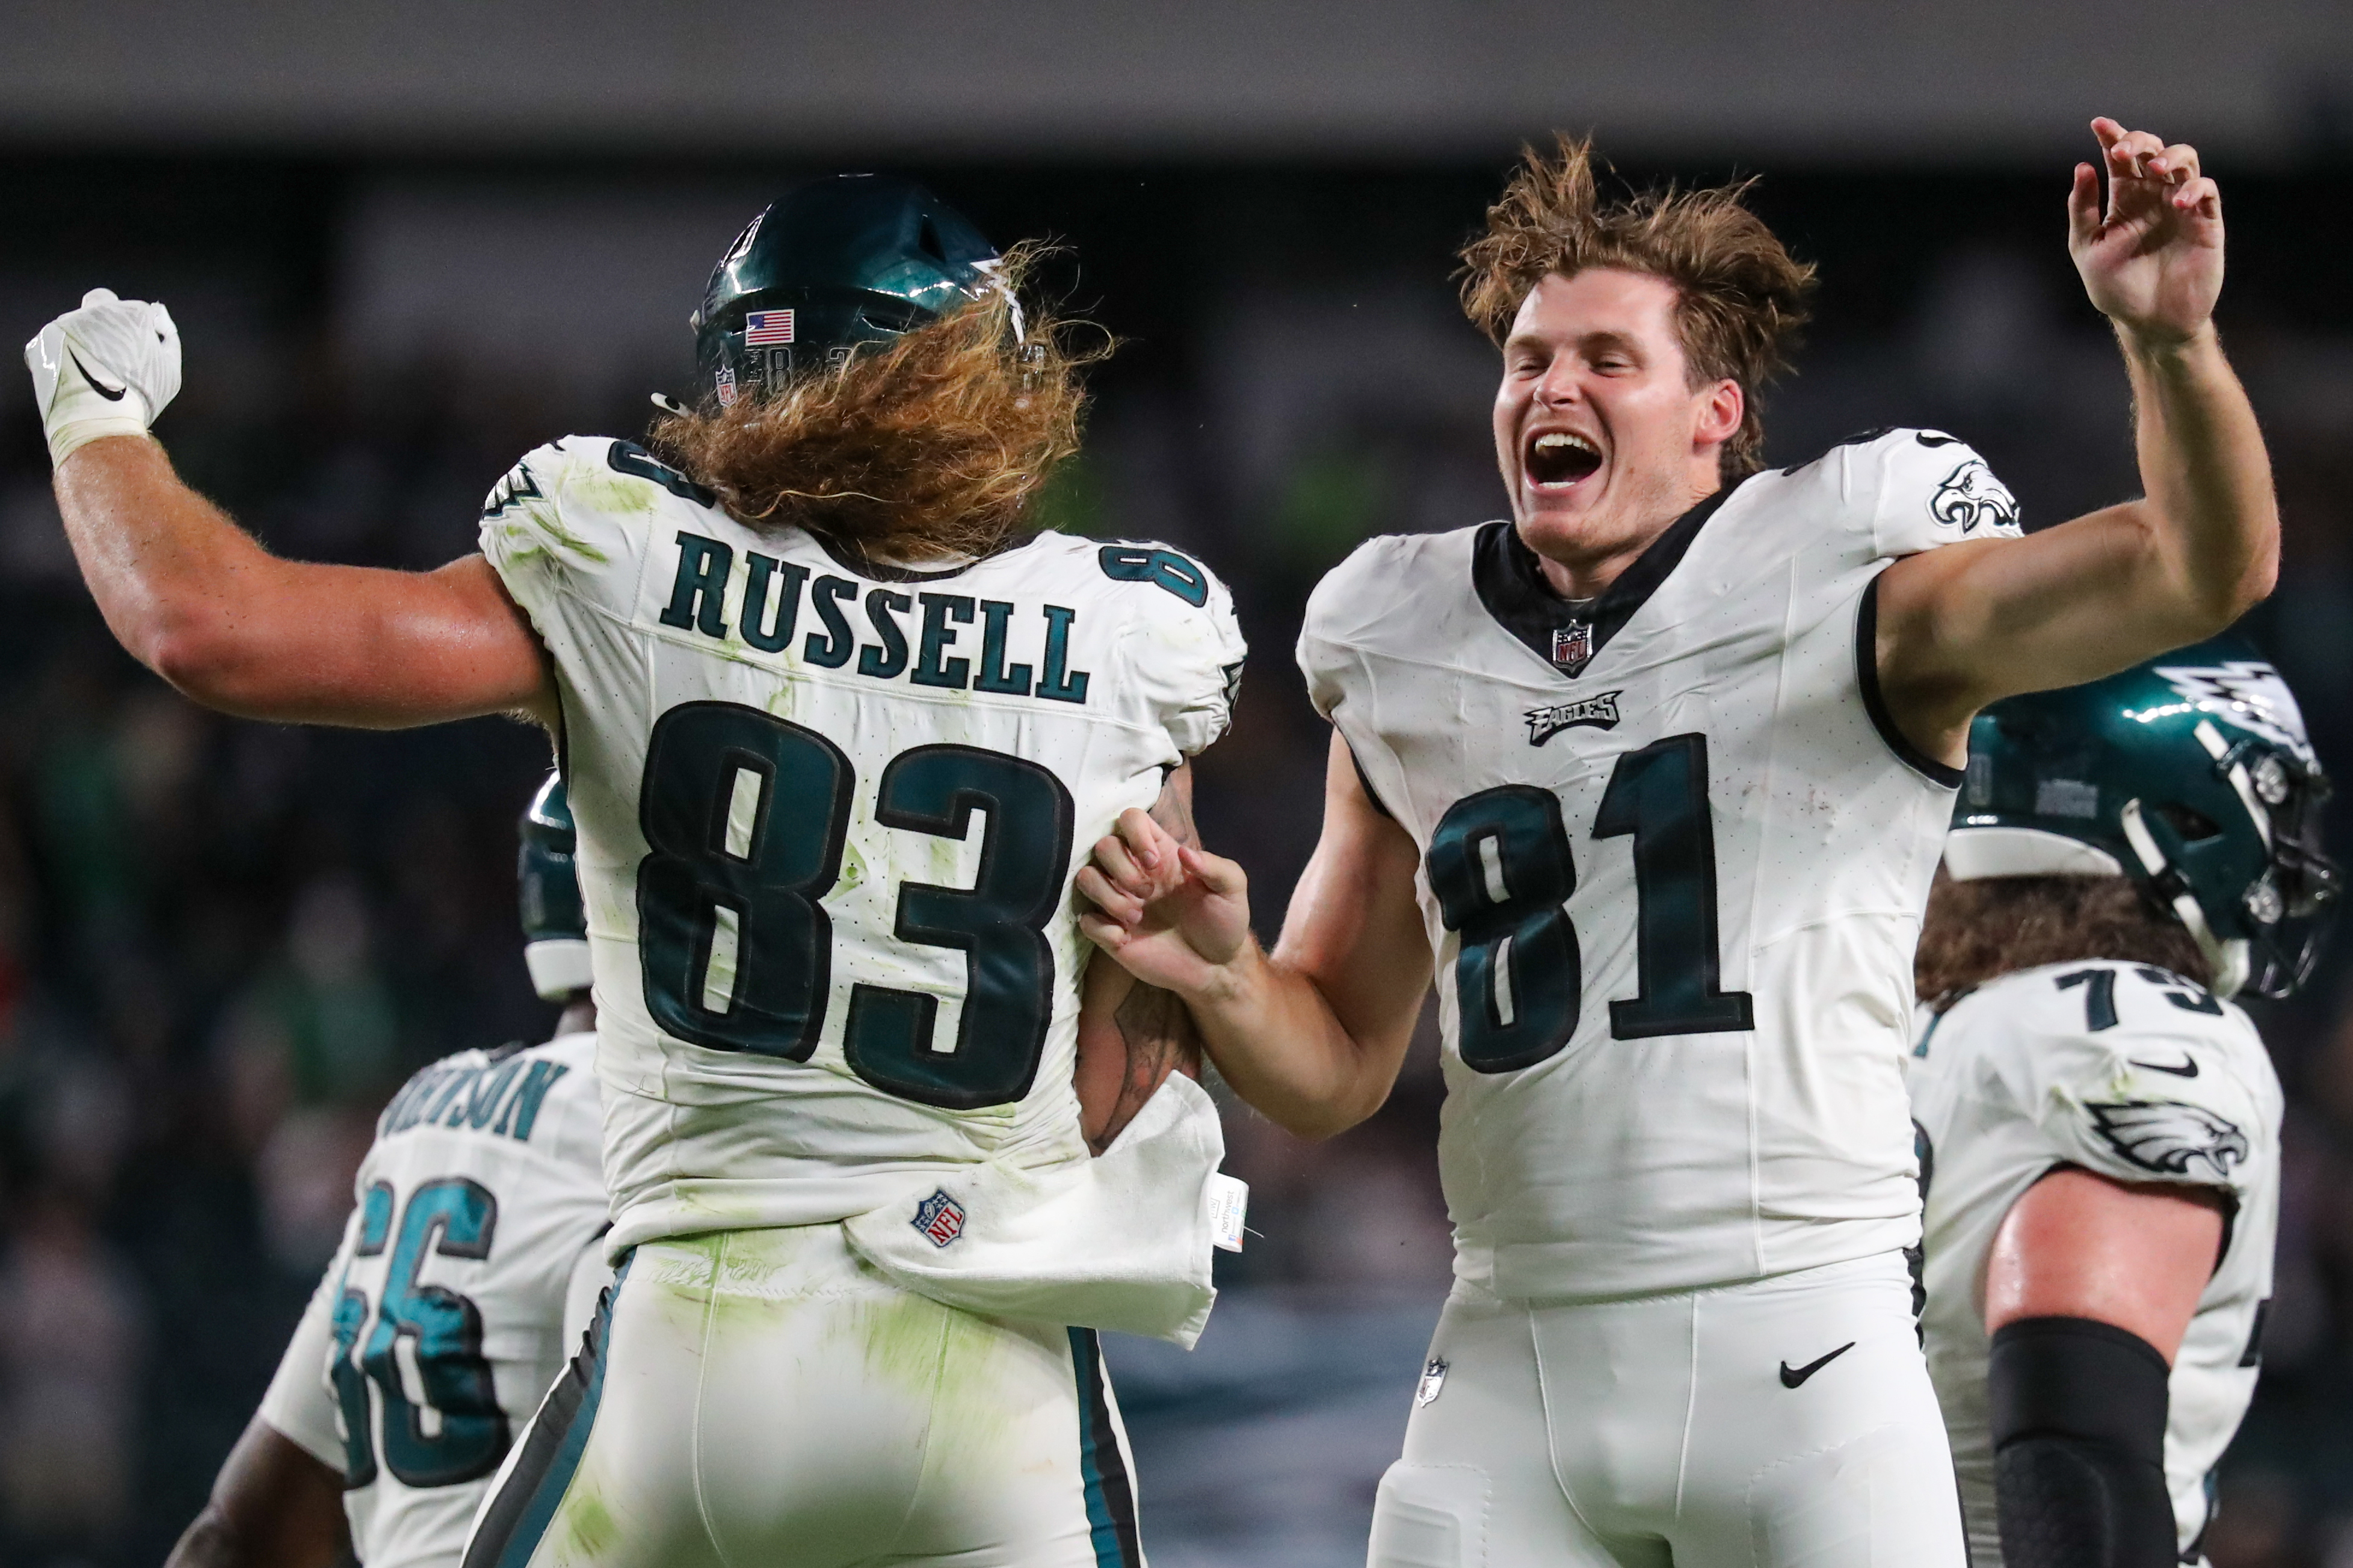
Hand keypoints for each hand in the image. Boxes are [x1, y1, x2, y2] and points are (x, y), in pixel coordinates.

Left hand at [24, 288, 182, 466]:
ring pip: (77, 324)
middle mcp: (96, 310)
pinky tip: (74, 376)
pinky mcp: (44, 339)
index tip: (139, 351)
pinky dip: (64, 353)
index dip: (140, 329)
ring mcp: (66, 323)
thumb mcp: (170, 368)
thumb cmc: (140, 395)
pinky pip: (57, 341)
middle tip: (112, 354)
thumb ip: (168, 336)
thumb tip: (157, 312)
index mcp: (131, 312)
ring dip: (84, 339)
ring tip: (91, 372)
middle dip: (106, 322)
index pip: (136, 309)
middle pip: (101, 304)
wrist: (96, 418)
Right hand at [1076, 807, 1253, 997]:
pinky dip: (1101, 928)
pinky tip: (1125, 939)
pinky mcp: (1110, 933)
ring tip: (1137, 917)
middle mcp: (1134, 872)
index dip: (1135, 833)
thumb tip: (1184, 852)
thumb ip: (1215, 866)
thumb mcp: (1233, 889)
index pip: (1130, 819)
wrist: (1217, 967)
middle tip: (1148, 893)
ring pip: (1084, 877)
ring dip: (1107, 896)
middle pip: (1102, 845)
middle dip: (1122, 868)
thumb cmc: (1224, 922)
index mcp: (1160, 854)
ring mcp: (1119, 901)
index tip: (1154, 863)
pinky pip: (1085, 920)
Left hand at [2068, 119, 2222, 349]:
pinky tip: (2176, 202)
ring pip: (2185, 161)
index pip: (2119, 159)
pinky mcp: (2205, 222)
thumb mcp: (2088, 249)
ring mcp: (2180, 206)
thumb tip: (2082, 167)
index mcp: (2124, 200)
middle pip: (2152, 151)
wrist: (2149, 322)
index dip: (2112, 137)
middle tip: (2123, 152)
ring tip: (2153, 169)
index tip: (2098, 124)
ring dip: (2170, 157)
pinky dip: (2194, 189)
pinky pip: (2206, 191)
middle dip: (2139, 142)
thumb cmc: (2116, 288)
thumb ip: (2083, 209)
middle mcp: (2153, 197)